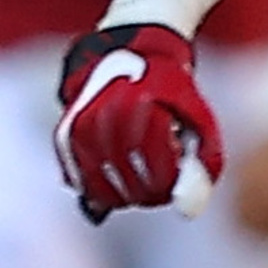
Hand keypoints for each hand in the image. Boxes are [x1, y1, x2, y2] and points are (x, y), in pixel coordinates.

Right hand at [56, 23, 225, 222]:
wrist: (130, 54)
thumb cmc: (173, 94)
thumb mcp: (200, 121)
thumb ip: (203, 164)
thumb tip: (186, 213)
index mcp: (145, 109)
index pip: (158, 176)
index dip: (168, 190)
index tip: (173, 185)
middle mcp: (108, 116)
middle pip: (129, 187)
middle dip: (147, 195)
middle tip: (158, 187)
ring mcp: (82, 126)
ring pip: (100, 190)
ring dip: (123, 196)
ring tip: (140, 183)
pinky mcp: (64, 136)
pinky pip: (79, 181)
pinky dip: (98, 189)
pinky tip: (116, 176)